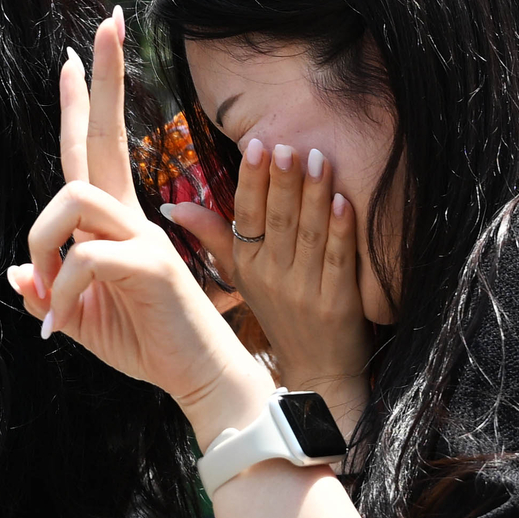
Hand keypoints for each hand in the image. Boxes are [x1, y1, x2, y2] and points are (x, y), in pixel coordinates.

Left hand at [9, 15, 263, 437]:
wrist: (199, 379)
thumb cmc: (149, 345)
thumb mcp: (83, 318)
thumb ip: (52, 291)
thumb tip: (16, 271)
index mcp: (117, 221)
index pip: (92, 149)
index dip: (82, 102)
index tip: (74, 55)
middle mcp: (132, 216)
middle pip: (105, 135)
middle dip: (103, 79)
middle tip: (106, 23)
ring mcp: (144, 235)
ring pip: (72, 196)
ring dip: (42, 243)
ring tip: (44, 295)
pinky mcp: (149, 264)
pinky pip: (84, 257)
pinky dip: (60, 292)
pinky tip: (58, 328)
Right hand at [167, 138, 384, 398]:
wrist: (319, 373)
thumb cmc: (281, 315)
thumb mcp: (241, 277)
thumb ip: (213, 237)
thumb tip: (172, 206)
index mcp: (248, 266)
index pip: (245, 216)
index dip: (252, 180)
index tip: (256, 144)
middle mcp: (272, 278)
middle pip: (276, 220)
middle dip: (281, 180)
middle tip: (286, 145)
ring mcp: (304, 291)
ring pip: (307, 235)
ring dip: (313, 195)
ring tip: (318, 158)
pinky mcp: (337, 304)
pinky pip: (338, 260)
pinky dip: (341, 230)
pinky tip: (345, 201)